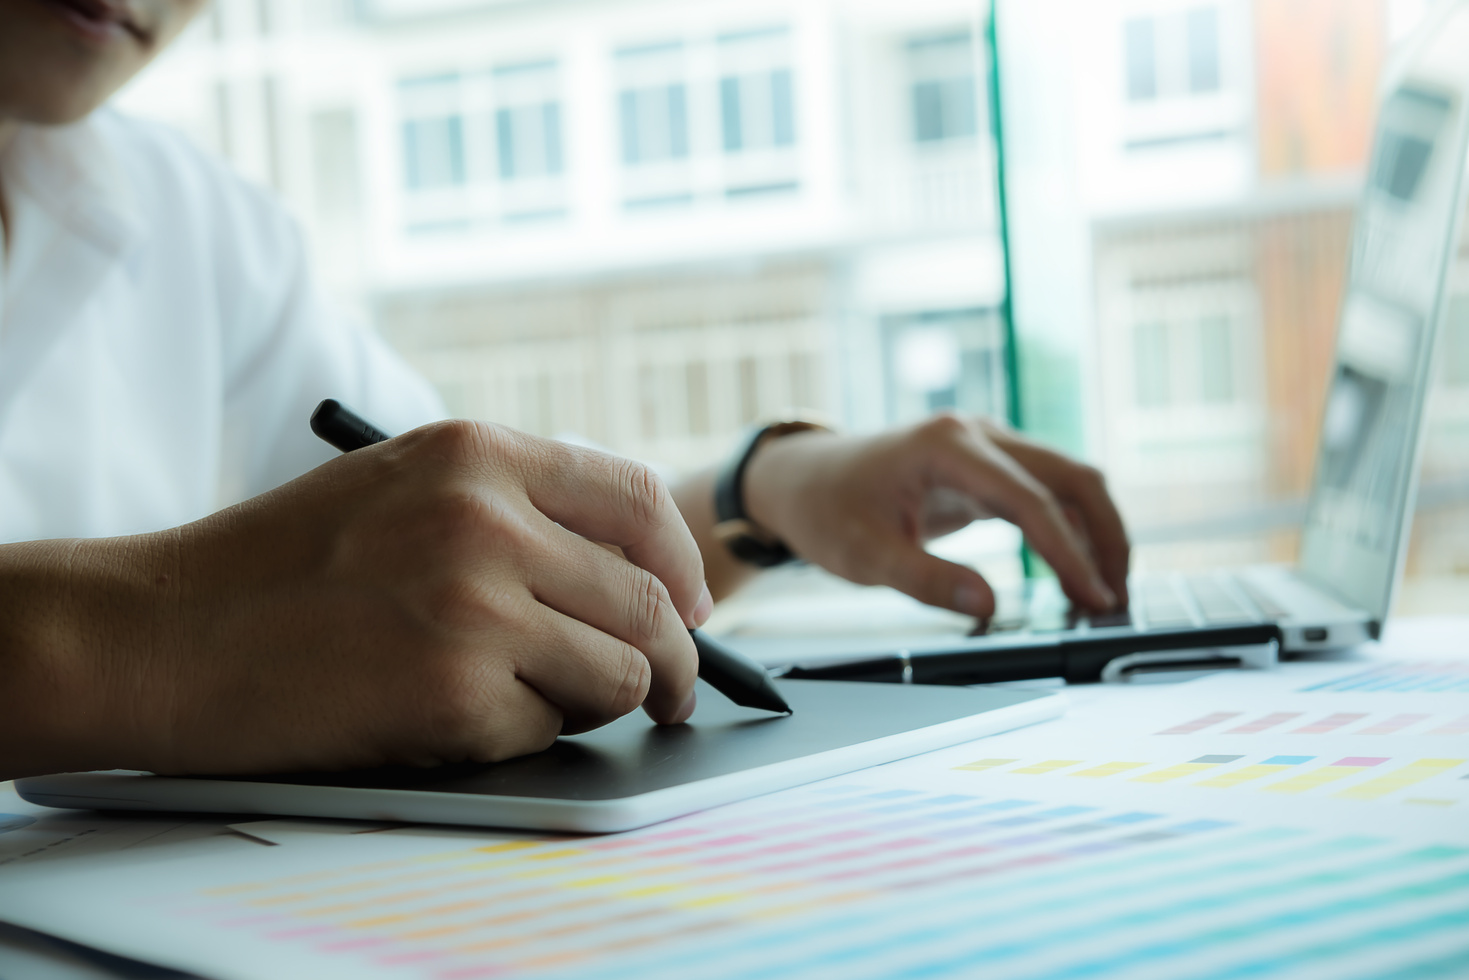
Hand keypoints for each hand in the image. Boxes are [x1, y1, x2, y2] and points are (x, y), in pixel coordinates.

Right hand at [0, 421, 710, 779]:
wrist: (161, 632)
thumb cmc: (278, 566)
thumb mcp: (402, 485)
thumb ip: (514, 507)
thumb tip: (632, 568)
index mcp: (478, 453)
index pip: (638, 498)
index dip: (685, 560)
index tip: (695, 605)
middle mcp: (488, 518)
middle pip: (649, 597)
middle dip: (674, 657)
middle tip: (669, 691)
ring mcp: (475, 604)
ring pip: (619, 669)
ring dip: (602, 700)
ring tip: (546, 701)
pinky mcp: (454, 691)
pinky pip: (547, 728)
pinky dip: (523, 734)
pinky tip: (458, 718)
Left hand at [741, 413, 1128, 617]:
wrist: (800, 478)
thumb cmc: (826, 510)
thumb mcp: (863, 555)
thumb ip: (926, 579)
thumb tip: (988, 606)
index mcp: (947, 447)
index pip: (1030, 500)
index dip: (1068, 554)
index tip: (1093, 599)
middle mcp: (976, 435)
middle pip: (1070, 477)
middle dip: (1105, 536)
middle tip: (1115, 600)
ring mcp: (985, 445)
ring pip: (1067, 480)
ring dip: (1094, 531)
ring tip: (1104, 594)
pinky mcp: (985, 466)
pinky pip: (1044, 492)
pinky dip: (1068, 529)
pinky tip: (1074, 572)